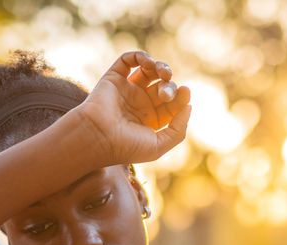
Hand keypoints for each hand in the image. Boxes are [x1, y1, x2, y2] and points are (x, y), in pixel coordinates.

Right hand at [76, 51, 191, 165]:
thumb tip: (188, 106)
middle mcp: (139, 104)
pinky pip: (128, 60)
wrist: (97, 137)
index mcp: (150, 121)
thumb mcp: (159, 146)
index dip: (181, 97)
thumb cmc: (126, 146)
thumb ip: (178, 130)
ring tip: (163, 73)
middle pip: (163, 87)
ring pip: (149, 70)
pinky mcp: (114, 78)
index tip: (185, 93)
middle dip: (170, 86)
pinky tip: (147, 62)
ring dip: (161, 67)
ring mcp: (126, 90)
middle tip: (165, 94)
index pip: (172, 104)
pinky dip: (140, 56)